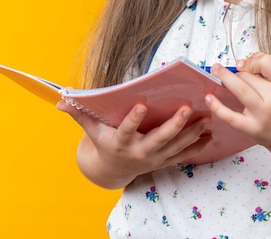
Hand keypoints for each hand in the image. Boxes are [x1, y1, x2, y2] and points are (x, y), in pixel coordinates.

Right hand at [58, 101, 211, 188]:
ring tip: (206, 118)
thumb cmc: (104, 142)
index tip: (142, 105)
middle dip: (174, 125)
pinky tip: (210, 134)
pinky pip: (184, 155)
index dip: (133, 119)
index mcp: (120, 143)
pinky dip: (198, 145)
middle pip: (159, 139)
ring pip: (176, 147)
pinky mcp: (165, 161)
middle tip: (187, 108)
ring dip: (193, 133)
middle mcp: (139, 152)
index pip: (126, 130)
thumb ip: (80, 114)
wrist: (113, 170)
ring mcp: (155, 158)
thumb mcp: (91, 130)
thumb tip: (61, 100)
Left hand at [205, 52, 270, 149]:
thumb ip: (268, 69)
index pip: (267, 63)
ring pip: (240, 89)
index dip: (252, 60)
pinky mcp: (252, 128)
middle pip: (249, 76)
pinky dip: (217, 106)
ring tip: (215, 71)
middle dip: (239, 73)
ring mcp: (263, 115)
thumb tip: (242, 63)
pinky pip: (230, 116)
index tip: (244, 65)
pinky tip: (209, 97)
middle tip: (235, 75)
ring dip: (225, 78)